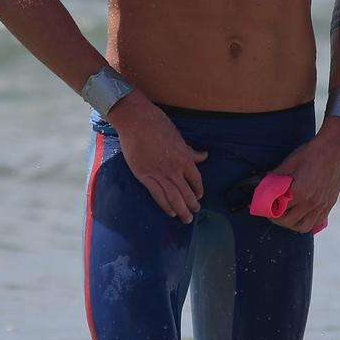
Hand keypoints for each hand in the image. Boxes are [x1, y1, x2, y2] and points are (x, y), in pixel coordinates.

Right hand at [109, 94, 207, 222]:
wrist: (136, 121)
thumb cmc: (158, 124)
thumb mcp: (178, 137)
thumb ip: (190, 151)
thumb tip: (204, 156)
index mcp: (184, 157)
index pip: (196, 179)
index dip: (198, 190)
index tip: (199, 196)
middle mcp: (173, 169)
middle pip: (186, 192)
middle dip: (192, 204)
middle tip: (195, 212)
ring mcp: (158, 173)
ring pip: (173, 197)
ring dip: (181, 209)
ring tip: (186, 218)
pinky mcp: (144, 176)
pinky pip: (157, 195)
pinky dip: (165, 205)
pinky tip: (170, 212)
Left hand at [263, 117, 339, 232]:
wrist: (335, 149)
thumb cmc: (312, 154)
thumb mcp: (290, 162)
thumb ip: (276, 175)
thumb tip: (265, 182)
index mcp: (300, 193)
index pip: (279, 210)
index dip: (268, 210)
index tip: (264, 207)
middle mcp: (311, 203)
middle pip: (289, 222)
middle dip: (277, 219)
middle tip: (272, 212)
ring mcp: (322, 205)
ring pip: (304, 227)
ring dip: (292, 225)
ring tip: (287, 217)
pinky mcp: (329, 204)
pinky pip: (317, 222)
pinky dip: (307, 222)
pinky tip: (302, 215)